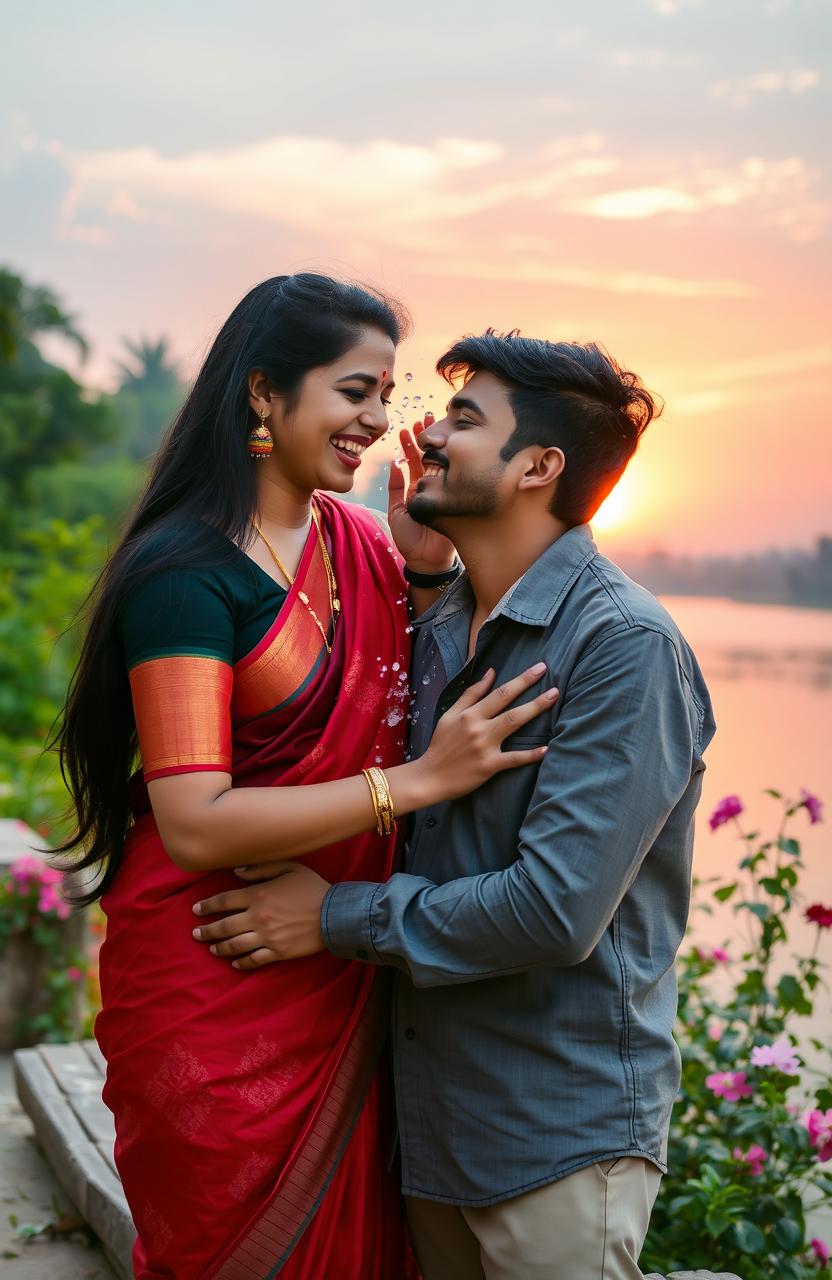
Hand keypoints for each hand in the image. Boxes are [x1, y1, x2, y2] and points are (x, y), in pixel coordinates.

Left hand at [192, 863, 330, 968]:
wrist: (334, 914)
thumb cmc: (312, 887)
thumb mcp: (289, 868)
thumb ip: (261, 868)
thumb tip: (236, 872)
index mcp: (258, 896)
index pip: (224, 901)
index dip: (207, 906)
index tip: (196, 910)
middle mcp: (257, 918)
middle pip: (224, 926)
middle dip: (206, 931)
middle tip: (196, 934)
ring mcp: (266, 937)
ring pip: (234, 945)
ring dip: (219, 947)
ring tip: (211, 948)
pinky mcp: (277, 952)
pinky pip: (253, 960)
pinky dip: (241, 963)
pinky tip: (234, 963)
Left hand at [387, 421, 456, 571]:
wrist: (425, 560)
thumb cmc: (409, 539)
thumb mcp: (396, 512)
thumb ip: (395, 488)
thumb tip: (394, 464)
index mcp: (418, 489)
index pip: (415, 462)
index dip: (411, 445)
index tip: (407, 427)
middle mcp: (433, 487)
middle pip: (430, 457)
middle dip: (427, 438)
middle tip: (425, 419)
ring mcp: (445, 491)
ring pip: (440, 464)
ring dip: (436, 445)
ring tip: (431, 426)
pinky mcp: (453, 498)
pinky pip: (447, 479)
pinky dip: (443, 463)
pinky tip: (440, 447)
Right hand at [417, 664, 558, 802]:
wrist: (430, 777)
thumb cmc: (441, 745)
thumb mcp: (450, 715)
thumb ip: (470, 694)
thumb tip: (490, 673)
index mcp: (468, 714)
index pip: (498, 692)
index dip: (520, 679)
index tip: (539, 668)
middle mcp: (477, 726)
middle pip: (508, 703)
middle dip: (528, 686)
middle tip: (548, 674)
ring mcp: (484, 746)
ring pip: (513, 723)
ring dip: (535, 709)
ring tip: (553, 698)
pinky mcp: (489, 766)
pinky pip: (514, 758)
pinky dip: (530, 754)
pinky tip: (546, 748)